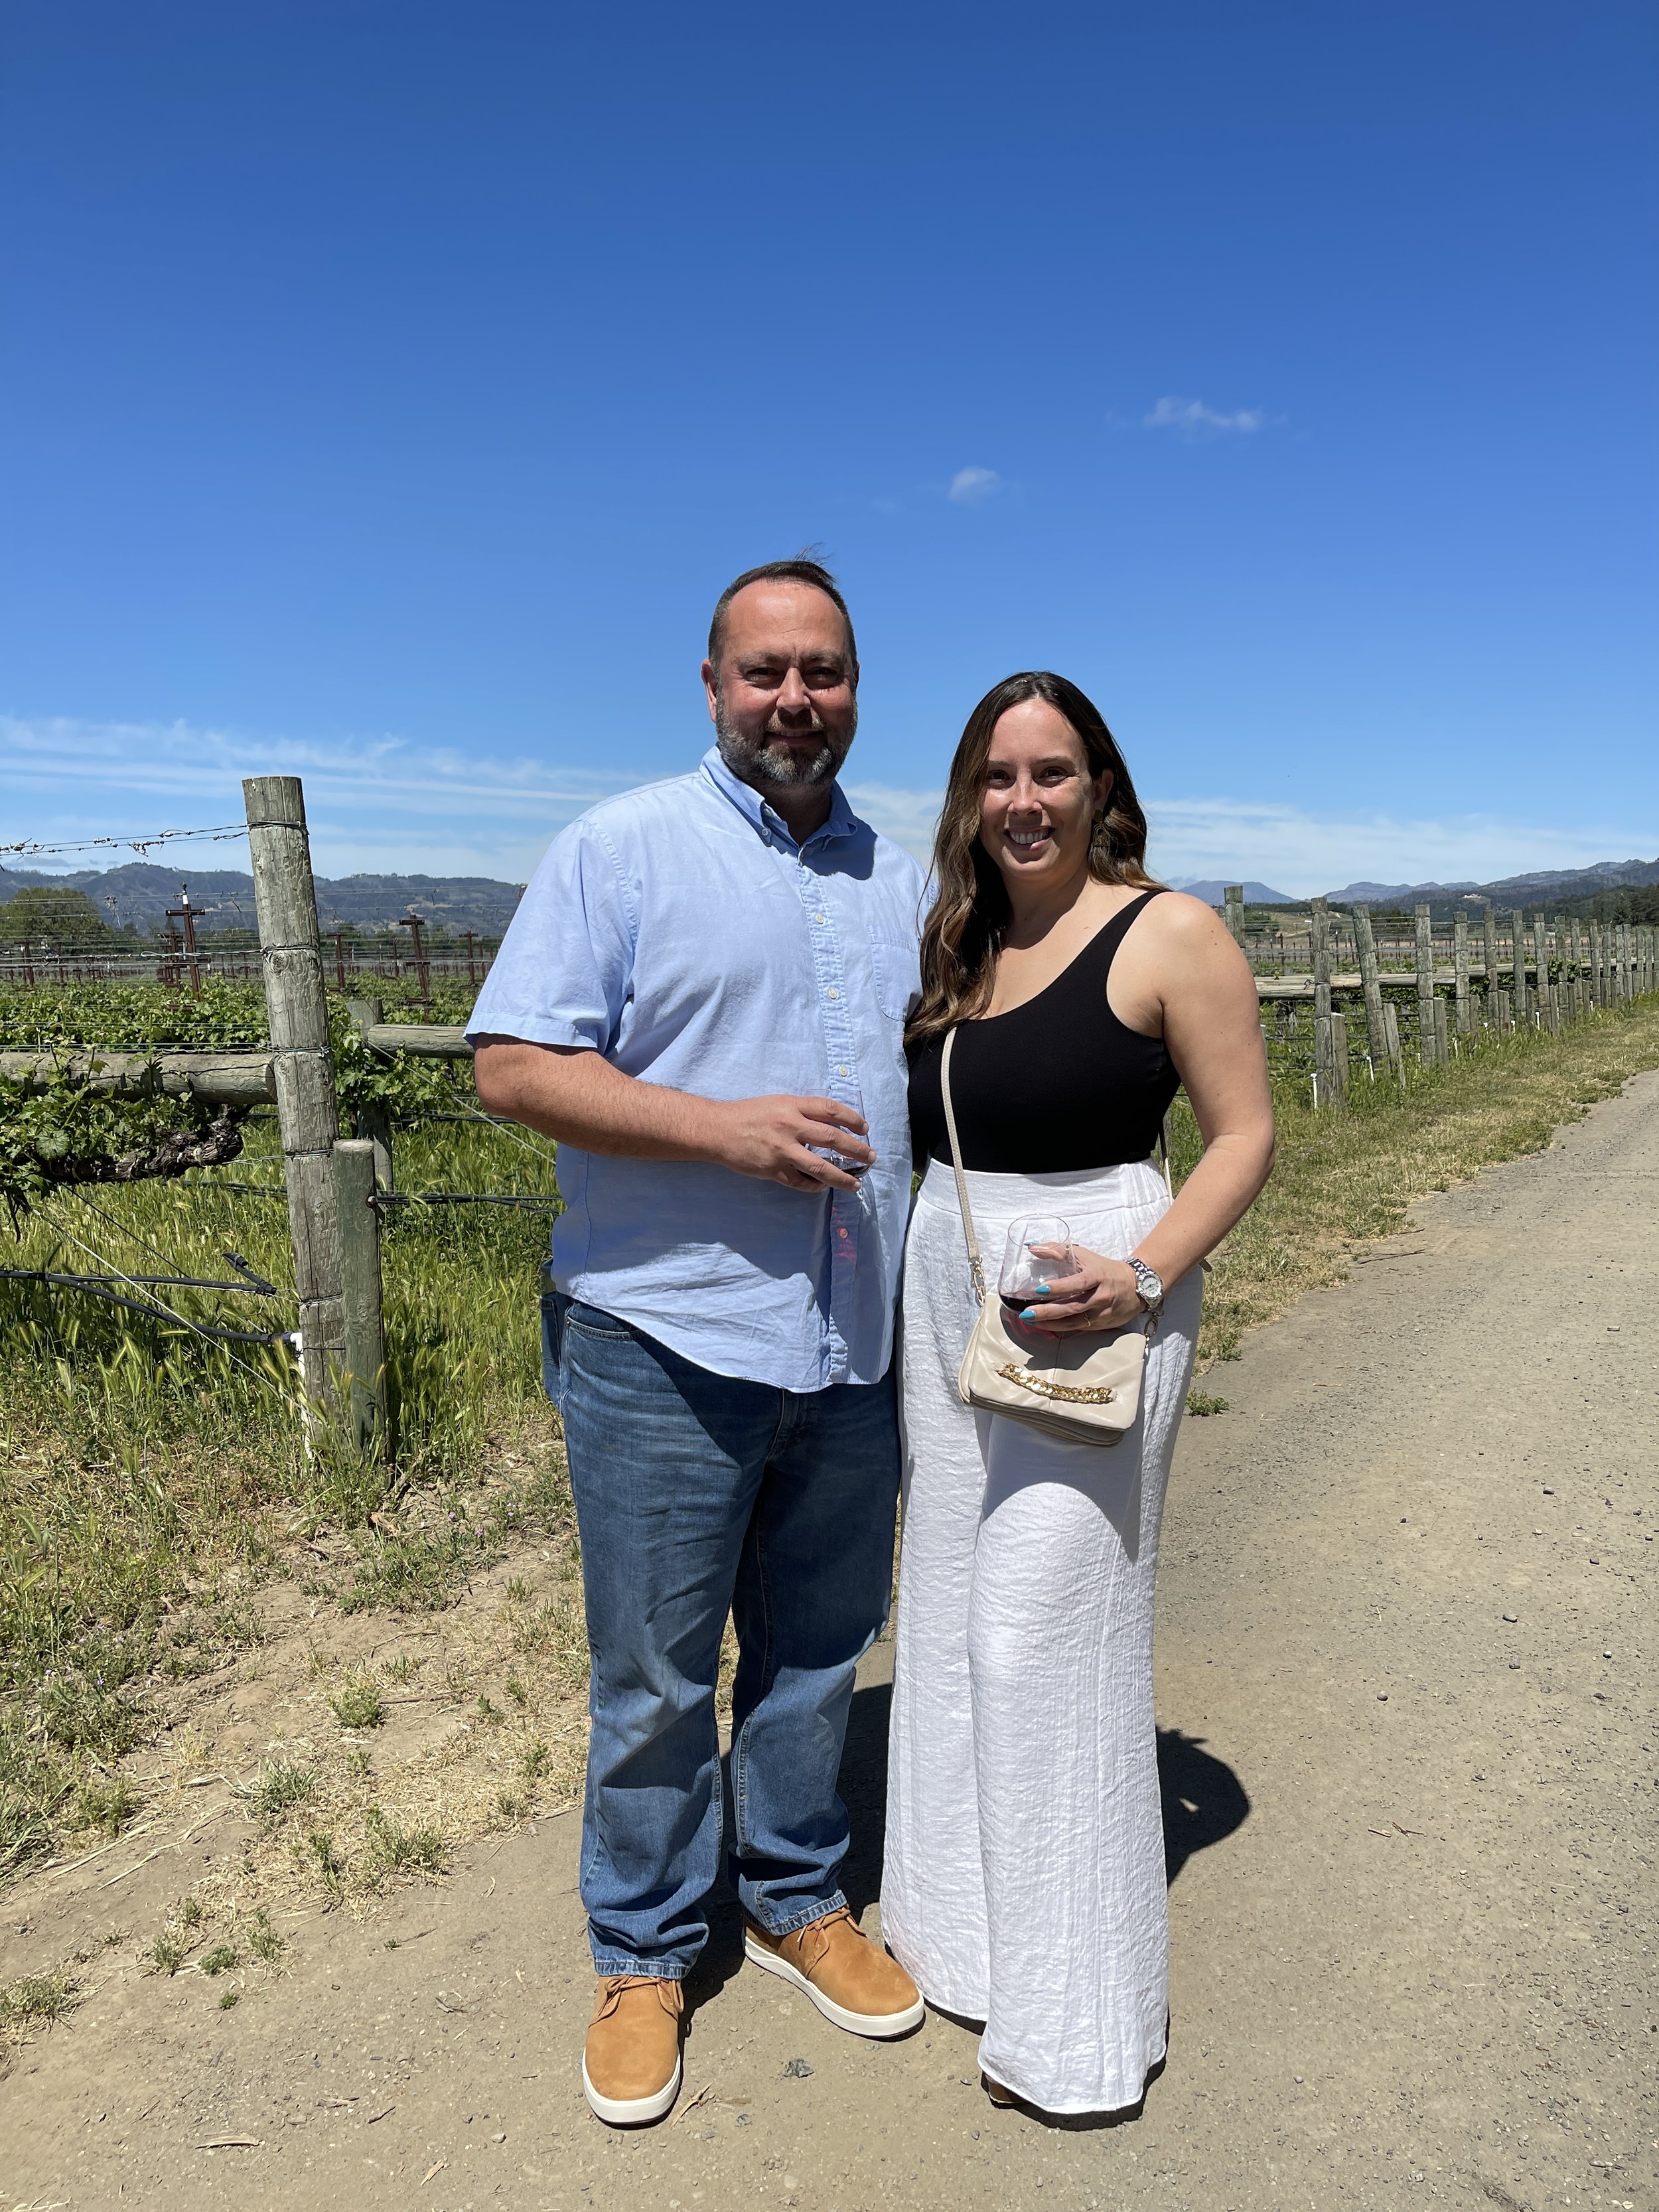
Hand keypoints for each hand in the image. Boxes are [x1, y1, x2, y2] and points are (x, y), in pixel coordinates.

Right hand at [705, 1094, 873, 1192]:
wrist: (717, 1129)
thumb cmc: (747, 1113)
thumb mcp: (777, 1103)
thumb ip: (801, 1111)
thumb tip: (830, 1123)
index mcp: (792, 1105)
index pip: (831, 1110)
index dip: (852, 1119)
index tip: (864, 1128)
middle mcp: (790, 1126)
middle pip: (833, 1139)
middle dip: (857, 1149)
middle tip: (871, 1157)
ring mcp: (781, 1150)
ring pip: (820, 1167)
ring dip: (842, 1177)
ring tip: (856, 1183)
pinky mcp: (772, 1170)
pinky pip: (800, 1182)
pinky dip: (814, 1186)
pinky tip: (822, 1187)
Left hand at [1014, 1241, 1144, 1335]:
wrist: (1137, 1287)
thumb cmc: (1105, 1269)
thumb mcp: (1086, 1256)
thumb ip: (1059, 1250)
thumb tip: (1032, 1247)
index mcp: (1098, 1276)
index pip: (1079, 1283)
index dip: (1060, 1287)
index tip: (1040, 1290)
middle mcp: (1101, 1296)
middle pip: (1073, 1306)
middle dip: (1048, 1312)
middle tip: (1027, 1313)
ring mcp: (1102, 1313)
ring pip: (1074, 1321)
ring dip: (1050, 1323)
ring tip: (1030, 1320)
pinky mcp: (1101, 1325)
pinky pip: (1078, 1328)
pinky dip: (1060, 1328)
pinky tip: (1045, 1326)